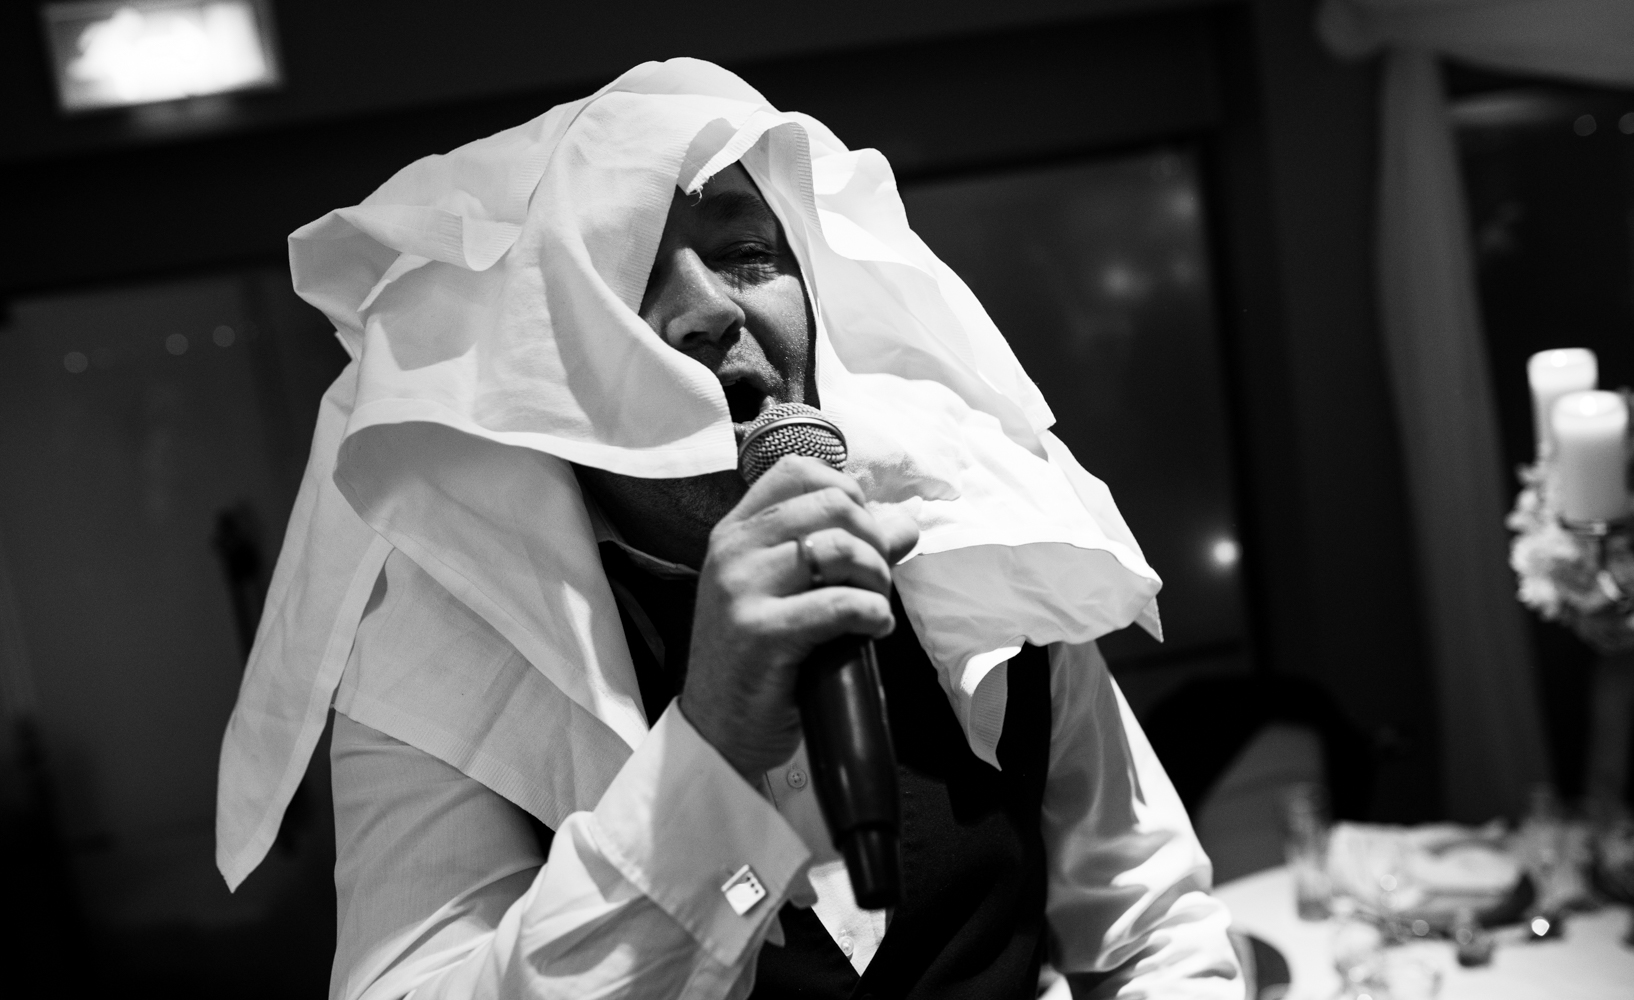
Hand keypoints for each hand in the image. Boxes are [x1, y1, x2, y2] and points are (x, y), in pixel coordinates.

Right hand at [679, 456, 919, 778]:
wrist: (720, 729)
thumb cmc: (760, 659)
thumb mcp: (790, 593)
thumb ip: (841, 552)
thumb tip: (903, 522)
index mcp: (735, 532)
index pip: (797, 470)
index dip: (846, 490)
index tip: (862, 530)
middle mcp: (733, 550)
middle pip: (832, 503)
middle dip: (873, 538)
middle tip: (876, 579)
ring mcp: (741, 590)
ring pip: (840, 549)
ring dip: (877, 578)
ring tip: (874, 606)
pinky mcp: (760, 633)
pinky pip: (840, 604)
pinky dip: (873, 615)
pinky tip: (873, 630)